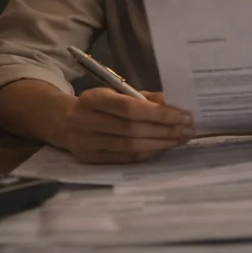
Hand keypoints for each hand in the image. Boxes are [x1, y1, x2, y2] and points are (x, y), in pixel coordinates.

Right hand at [57, 89, 194, 163]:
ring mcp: (86, 143)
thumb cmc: (98, 105)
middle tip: (188, 129)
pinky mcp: (90, 159)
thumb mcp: (115, 93)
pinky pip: (125, 158)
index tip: (183, 115)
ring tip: (180, 139)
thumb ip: (143, 98)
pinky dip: (148, 153)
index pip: (129, 108)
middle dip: (165, 130)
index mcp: (92, 98)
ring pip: (130, 147)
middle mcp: (85, 121)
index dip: (158, 113)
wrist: (63, 122)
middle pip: (132, 129)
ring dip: (161, 144)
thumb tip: (173, 103)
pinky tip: (163, 148)